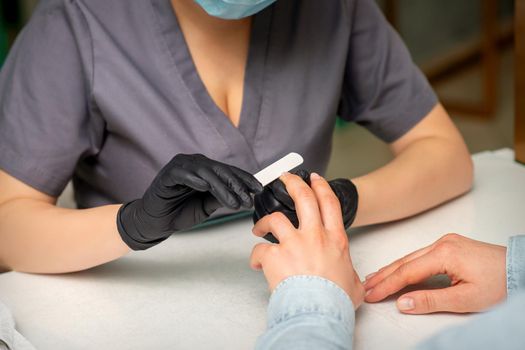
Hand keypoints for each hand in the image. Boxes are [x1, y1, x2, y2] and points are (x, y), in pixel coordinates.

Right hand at [117, 154, 262, 249]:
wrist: (157, 223)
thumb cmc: (179, 212)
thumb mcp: (207, 206)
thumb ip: (221, 197)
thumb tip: (242, 194)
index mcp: (205, 169)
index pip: (229, 171)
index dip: (245, 179)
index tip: (259, 189)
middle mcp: (195, 163)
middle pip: (220, 170)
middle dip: (236, 185)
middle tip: (247, 199)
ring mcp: (181, 166)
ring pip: (206, 172)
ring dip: (221, 187)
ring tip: (232, 202)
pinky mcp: (167, 174)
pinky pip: (183, 173)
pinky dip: (195, 179)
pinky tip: (205, 188)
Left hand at [250, 172, 364, 307]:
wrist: (318, 311)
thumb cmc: (335, 300)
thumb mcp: (354, 284)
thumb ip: (351, 276)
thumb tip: (350, 279)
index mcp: (334, 240)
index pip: (328, 203)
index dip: (321, 186)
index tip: (315, 179)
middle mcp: (314, 236)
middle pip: (303, 198)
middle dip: (293, 182)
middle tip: (285, 178)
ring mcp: (293, 243)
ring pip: (275, 218)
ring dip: (264, 222)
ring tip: (259, 228)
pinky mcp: (274, 255)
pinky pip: (259, 250)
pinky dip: (256, 256)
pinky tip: (257, 263)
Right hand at [364, 233, 506, 313]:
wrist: (520, 270)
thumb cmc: (499, 284)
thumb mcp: (465, 299)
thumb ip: (430, 300)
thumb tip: (402, 303)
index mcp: (444, 253)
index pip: (406, 272)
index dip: (387, 285)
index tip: (371, 294)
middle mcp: (441, 243)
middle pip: (404, 261)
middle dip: (383, 275)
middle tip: (365, 287)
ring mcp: (445, 242)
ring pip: (410, 257)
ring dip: (392, 269)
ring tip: (374, 279)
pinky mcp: (449, 245)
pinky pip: (420, 255)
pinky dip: (405, 264)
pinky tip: (397, 270)